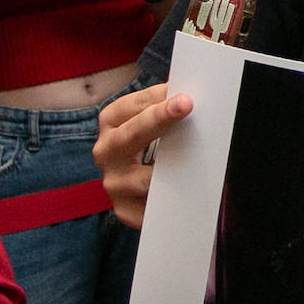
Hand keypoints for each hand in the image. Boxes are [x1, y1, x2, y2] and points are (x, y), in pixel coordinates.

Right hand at [93, 82, 192, 228]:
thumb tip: (189, 94)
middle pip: (131, 134)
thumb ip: (168, 108)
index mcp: (112, 123)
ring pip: (143, 178)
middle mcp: (107, 151)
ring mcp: (114, 183)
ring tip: (196, 158)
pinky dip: (171, 200)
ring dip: (171, 167)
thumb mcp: (155, 123)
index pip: (133, 106)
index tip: (182, 94)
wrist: (142, 187)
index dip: (158, 98)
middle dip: (159, 118)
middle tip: (185, 104)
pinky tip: (188, 192)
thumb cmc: (154, 145)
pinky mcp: (126, 210)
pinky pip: (151, 206)